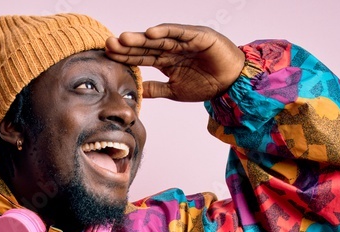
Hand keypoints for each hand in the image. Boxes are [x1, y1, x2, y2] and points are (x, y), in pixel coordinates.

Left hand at [105, 24, 245, 101]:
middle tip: (109, 44)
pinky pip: (179, 32)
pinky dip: (166, 31)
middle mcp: (172, 49)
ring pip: (159, 38)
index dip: (126, 57)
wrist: (232, 83)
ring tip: (124, 38)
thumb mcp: (175, 91)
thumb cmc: (207, 84)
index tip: (108, 56)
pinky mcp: (198, 36)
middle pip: (146, 46)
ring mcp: (184, 41)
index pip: (142, 57)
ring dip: (141, 38)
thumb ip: (156, 89)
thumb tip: (137, 92)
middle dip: (127, 46)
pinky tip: (151, 32)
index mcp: (166, 61)